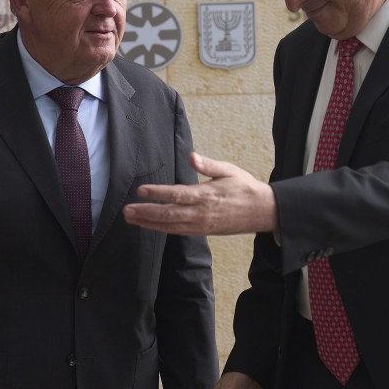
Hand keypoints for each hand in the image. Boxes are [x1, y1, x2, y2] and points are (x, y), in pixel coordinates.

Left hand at [123, 152, 277, 235]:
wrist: (262, 212)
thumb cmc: (245, 188)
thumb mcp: (229, 170)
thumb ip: (208, 165)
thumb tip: (192, 156)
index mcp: (206, 195)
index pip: (176, 195)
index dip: (157, 193)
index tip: (140, 190)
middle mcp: (201, 213)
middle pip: (168, 214)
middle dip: (145, 212)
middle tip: (126, 210)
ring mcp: (201, 224)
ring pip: (169, 226)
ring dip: (148, 223)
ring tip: (131, 218)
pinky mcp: (203, 231)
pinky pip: (177, 232)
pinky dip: (161, 229)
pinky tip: (150, 225)